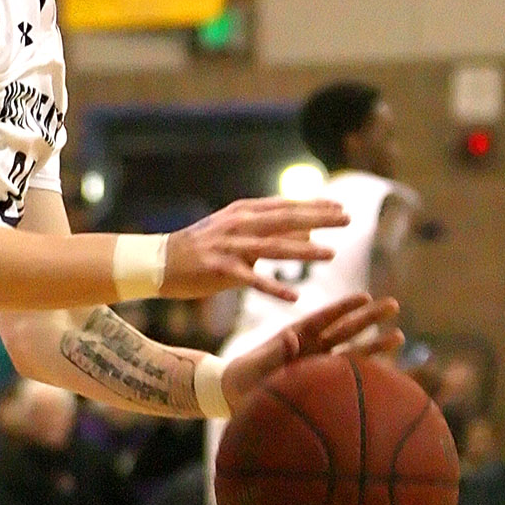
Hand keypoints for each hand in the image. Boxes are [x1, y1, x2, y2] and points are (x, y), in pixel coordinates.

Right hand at [163, 198, 346, 301]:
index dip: (314, 206)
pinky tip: (293, 298)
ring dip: (304, 250)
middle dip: (319, 219)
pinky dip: (273, 289)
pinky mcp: (218, 269)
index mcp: (242, 212)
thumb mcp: (230, 230)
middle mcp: (237, 224)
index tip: (341, 208)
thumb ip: (261, 229)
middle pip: (285, 219)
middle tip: (348, 220)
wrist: (156, 261)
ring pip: (273, 247)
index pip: (285, 206)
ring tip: (331, 253)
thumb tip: (298, 231)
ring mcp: (228, 246)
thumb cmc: (198, 248)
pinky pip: (251, 280)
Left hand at [222, 293, 403, 412]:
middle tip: (394, 304)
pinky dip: (365, 374)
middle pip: (345, 330)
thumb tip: (292, 337)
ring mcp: (319, 365)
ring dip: (375, 345)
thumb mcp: (256, 363)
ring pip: (352, 353)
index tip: (365, 297)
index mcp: (296, 335)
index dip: (344, 307)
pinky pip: (347, 377)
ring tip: (399, 336)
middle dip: (369, 318)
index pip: (324, 318)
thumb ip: (274, 352)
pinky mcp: (320, 384)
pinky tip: (388, 372)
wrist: (237, 398)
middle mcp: (312, 347)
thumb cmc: (243, 377)